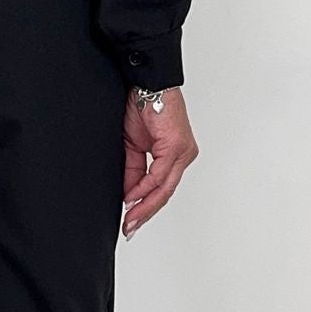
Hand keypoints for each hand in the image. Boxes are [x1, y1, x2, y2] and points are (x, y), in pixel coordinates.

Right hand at [122, 88, 197, 235]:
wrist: (144, 82)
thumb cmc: (139, 106)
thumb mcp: (131, 145)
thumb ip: (133, 171)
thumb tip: (128, 195)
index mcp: (173, 156)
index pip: (160, 188)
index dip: (145, 207)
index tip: (131, 222)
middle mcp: (182, 156)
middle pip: (164, 193)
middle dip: (145, 213)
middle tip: (130, 229)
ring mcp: (182, 152)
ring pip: (164, 188)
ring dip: (144, 206)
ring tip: (130, 220)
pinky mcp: (177, 146)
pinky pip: (160, 174)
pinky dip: (145, 188)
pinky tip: (132, 198)